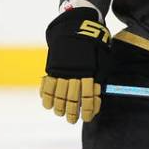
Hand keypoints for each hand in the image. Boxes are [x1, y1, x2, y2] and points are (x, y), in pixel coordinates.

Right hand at [39, 7, 110, 123]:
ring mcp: (62, 70)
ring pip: (58, 94)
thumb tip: (97, 99)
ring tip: (59, 113)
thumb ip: (99, 79)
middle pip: (71, 98)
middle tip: (71, 120)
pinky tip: (47, 104)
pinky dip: (46, 96)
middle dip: (71, 112)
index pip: (88, 97)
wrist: (76, 28)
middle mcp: (75, 73)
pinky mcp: (52, 66)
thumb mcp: (103, 61)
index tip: (86, 118)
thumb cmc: (94, 47)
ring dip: (58, 107)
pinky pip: (47, 85)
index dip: (87, 110)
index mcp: (90, 73)